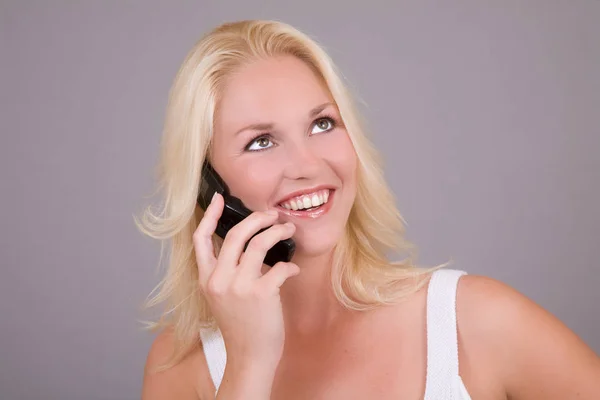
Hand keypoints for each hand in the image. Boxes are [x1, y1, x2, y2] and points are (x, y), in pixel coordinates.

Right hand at [194, 193, 298, 368]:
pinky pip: (280, 267)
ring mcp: (239, 286)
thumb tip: (248, 243)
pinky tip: (293, 269)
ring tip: (288, 231)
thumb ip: (226, 272)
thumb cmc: (240, 325)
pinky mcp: (261, 294)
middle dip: (258, 218)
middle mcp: (219, 280)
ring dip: (278, 232)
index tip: (219, 198)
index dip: (210, 215)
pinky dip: (290, 265)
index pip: (200, 239)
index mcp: (206, 278)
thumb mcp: (221, 297)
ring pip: (259, 243)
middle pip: (236, 234)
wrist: (249, 356)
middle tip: (272, 215)